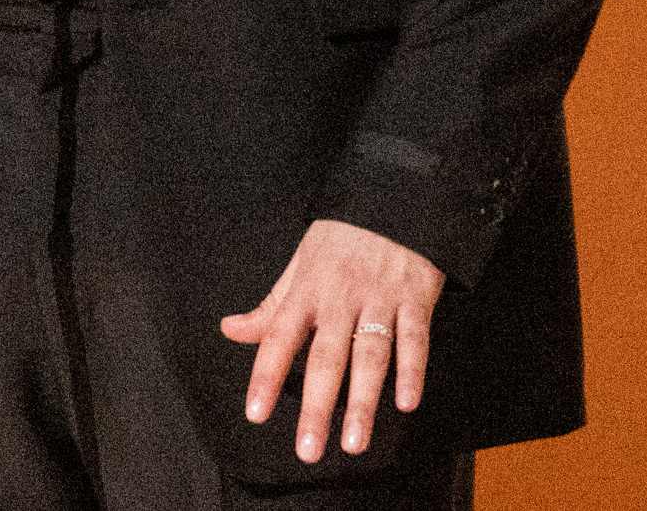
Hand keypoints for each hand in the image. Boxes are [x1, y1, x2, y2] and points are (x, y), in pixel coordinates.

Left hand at [219, 218, 444, 461]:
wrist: (394, 197)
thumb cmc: (341, 238)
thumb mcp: (299, 264)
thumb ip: (271, 305)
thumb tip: (230, 330)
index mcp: (306, 290)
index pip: (279, 337)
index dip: (265, 375)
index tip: (255, 413)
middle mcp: (339, 298)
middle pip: (326, 357)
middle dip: (316, 407)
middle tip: (308, 449)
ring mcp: (379, 298)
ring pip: (370, 355)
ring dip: (362, 401)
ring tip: (355, 443)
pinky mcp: (416, 298)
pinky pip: (414, 339)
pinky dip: (412, 371)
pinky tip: (405, 403)